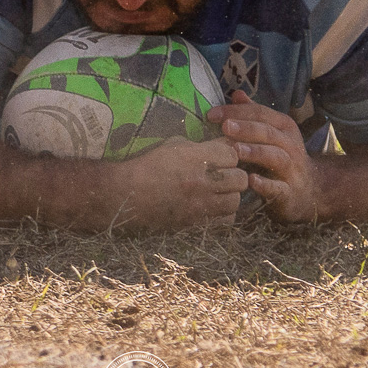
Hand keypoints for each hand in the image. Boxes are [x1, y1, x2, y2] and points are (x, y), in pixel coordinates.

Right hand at [109, 136, 245, 228]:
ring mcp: (202, 205)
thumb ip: (201, 145)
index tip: (221, 156)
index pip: (233, 153)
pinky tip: (213, 206)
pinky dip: (223, 213)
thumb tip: (224, 144)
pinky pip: (226, 220)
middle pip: (240, 178)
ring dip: (230, 194)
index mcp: (197, 157)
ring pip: (236, 200)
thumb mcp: (174, 146)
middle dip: (233, 174)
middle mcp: (204, 181)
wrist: (127, 196)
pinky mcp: (198, 223)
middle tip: (223, 174)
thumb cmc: (149, 166)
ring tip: (218, 191)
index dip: (228, 154)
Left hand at [210, 90, 316, 221]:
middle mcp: (290, 144)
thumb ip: (254, 114)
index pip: (260, 114)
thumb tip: (236, 94)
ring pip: (275, 157)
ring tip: (235, 150)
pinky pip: (278, 188)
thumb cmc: (283, 156)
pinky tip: (251, 181)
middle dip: (246, 128)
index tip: (211, 114)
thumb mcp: (273, 132)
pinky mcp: (289, 192)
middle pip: (268, 132)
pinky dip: (266, 185)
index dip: (237, 111)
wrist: (311, 188)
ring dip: (256, 152)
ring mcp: (291, 169)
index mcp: (284, 127)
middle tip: (225, 126)